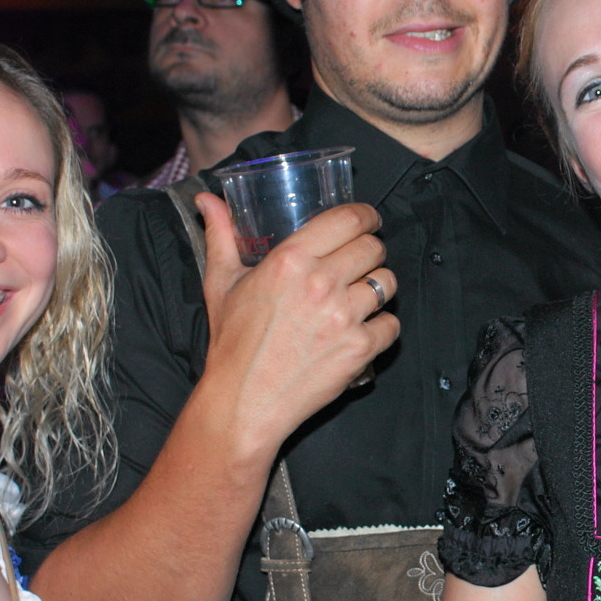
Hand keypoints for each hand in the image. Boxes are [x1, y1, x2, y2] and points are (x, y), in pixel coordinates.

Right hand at [194, 193, 399, 450]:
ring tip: (360, 297)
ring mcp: (344, 316)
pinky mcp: (360, 348)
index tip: (368, 220)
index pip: (349, 219)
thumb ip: (220, 235)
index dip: (366, 216)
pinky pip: (392, 325)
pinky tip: (362, 330)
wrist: (243, 400)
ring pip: (388, 283)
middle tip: (359, 263)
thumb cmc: (232, 344)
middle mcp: (321, 283)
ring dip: (378, 288)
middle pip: (374, 248)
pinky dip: (382, 327)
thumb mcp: (221, 283)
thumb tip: (207, 200)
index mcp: (290, 259)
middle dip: (370, 252)